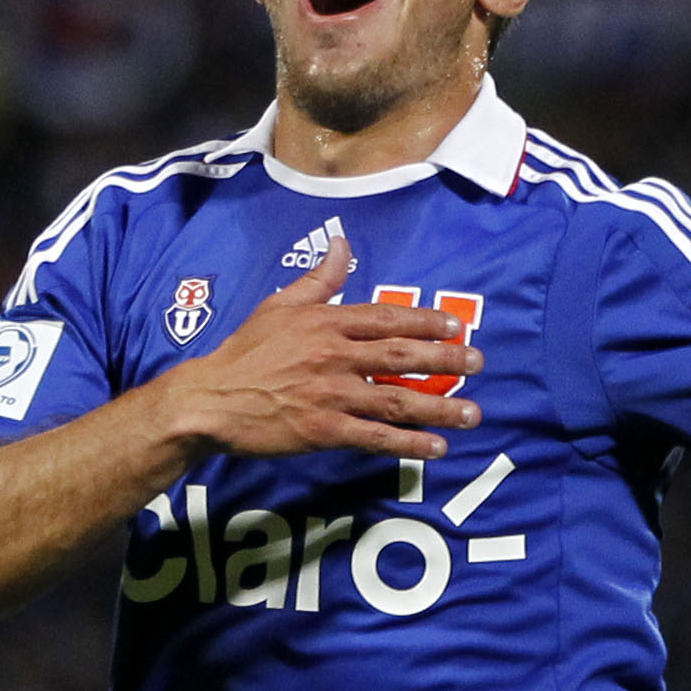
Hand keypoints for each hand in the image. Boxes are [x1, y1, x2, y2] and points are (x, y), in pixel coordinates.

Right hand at [157, 225, 482, 460]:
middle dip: (446, 360)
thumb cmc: (246, 351)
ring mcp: (331, 395)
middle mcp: (334, 356)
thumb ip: (319, 279)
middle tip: (478, 362)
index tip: (456, 325)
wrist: (212, 399)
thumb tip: (342, 243)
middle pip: (402, 357)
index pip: (387, 319)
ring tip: (472, 413)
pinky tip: (436, 448)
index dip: (426, 322)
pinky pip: (375, 438)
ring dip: (439, 408)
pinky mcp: (323, 431)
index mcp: (326, 323)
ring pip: (396, 401)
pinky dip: (408, 444)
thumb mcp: (279, 304)